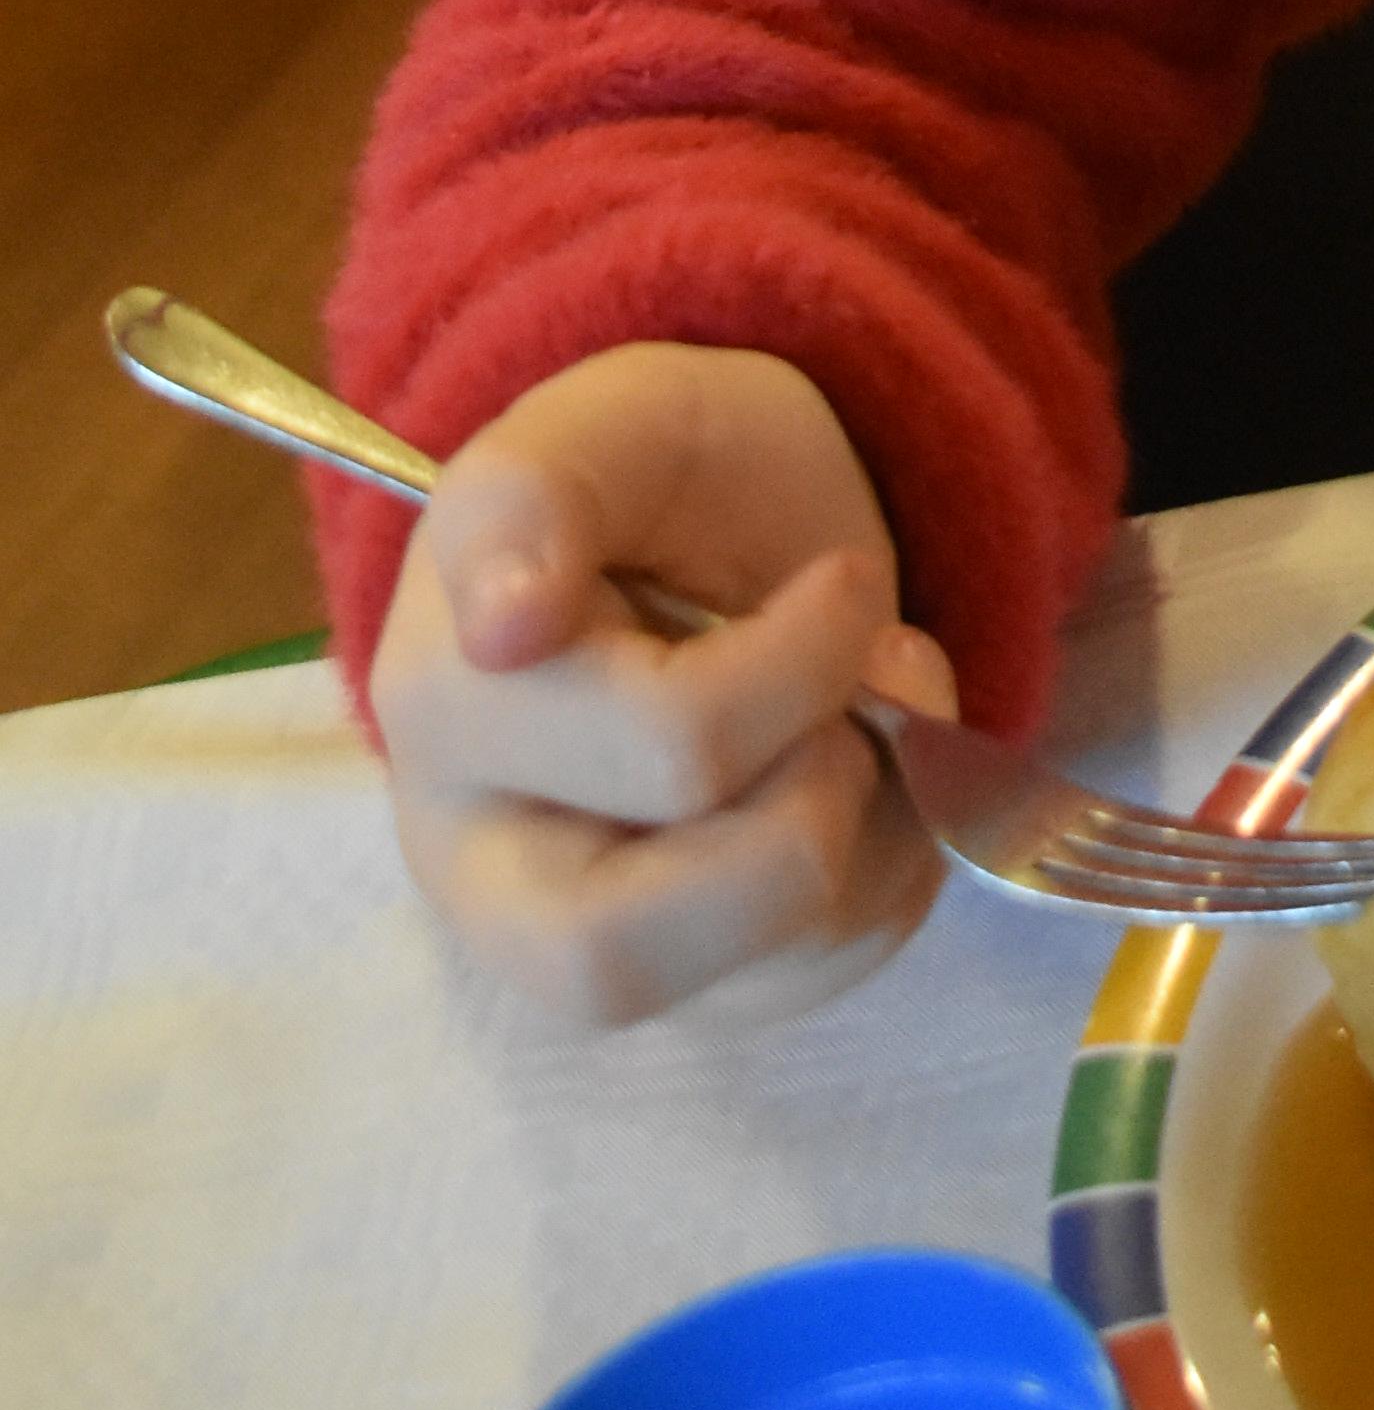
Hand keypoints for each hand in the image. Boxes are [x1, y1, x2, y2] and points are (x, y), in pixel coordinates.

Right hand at [372, 344, 954, 1028]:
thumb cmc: (659, 482)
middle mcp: (471, 852)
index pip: (614, 735)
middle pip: (615, 941)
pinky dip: (891, 864)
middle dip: (802, 802)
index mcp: (446, 693)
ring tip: (865, 708)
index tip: (836, 580)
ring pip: (732, 974)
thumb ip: (546, 490)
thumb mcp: (622, 421)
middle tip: (862, 669)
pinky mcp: (681, 988)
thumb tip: (502, 620)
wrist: (719, 535)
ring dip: (865, 823)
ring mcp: (564, 940)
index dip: (768, 676)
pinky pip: (813, 973)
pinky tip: (857, 765)